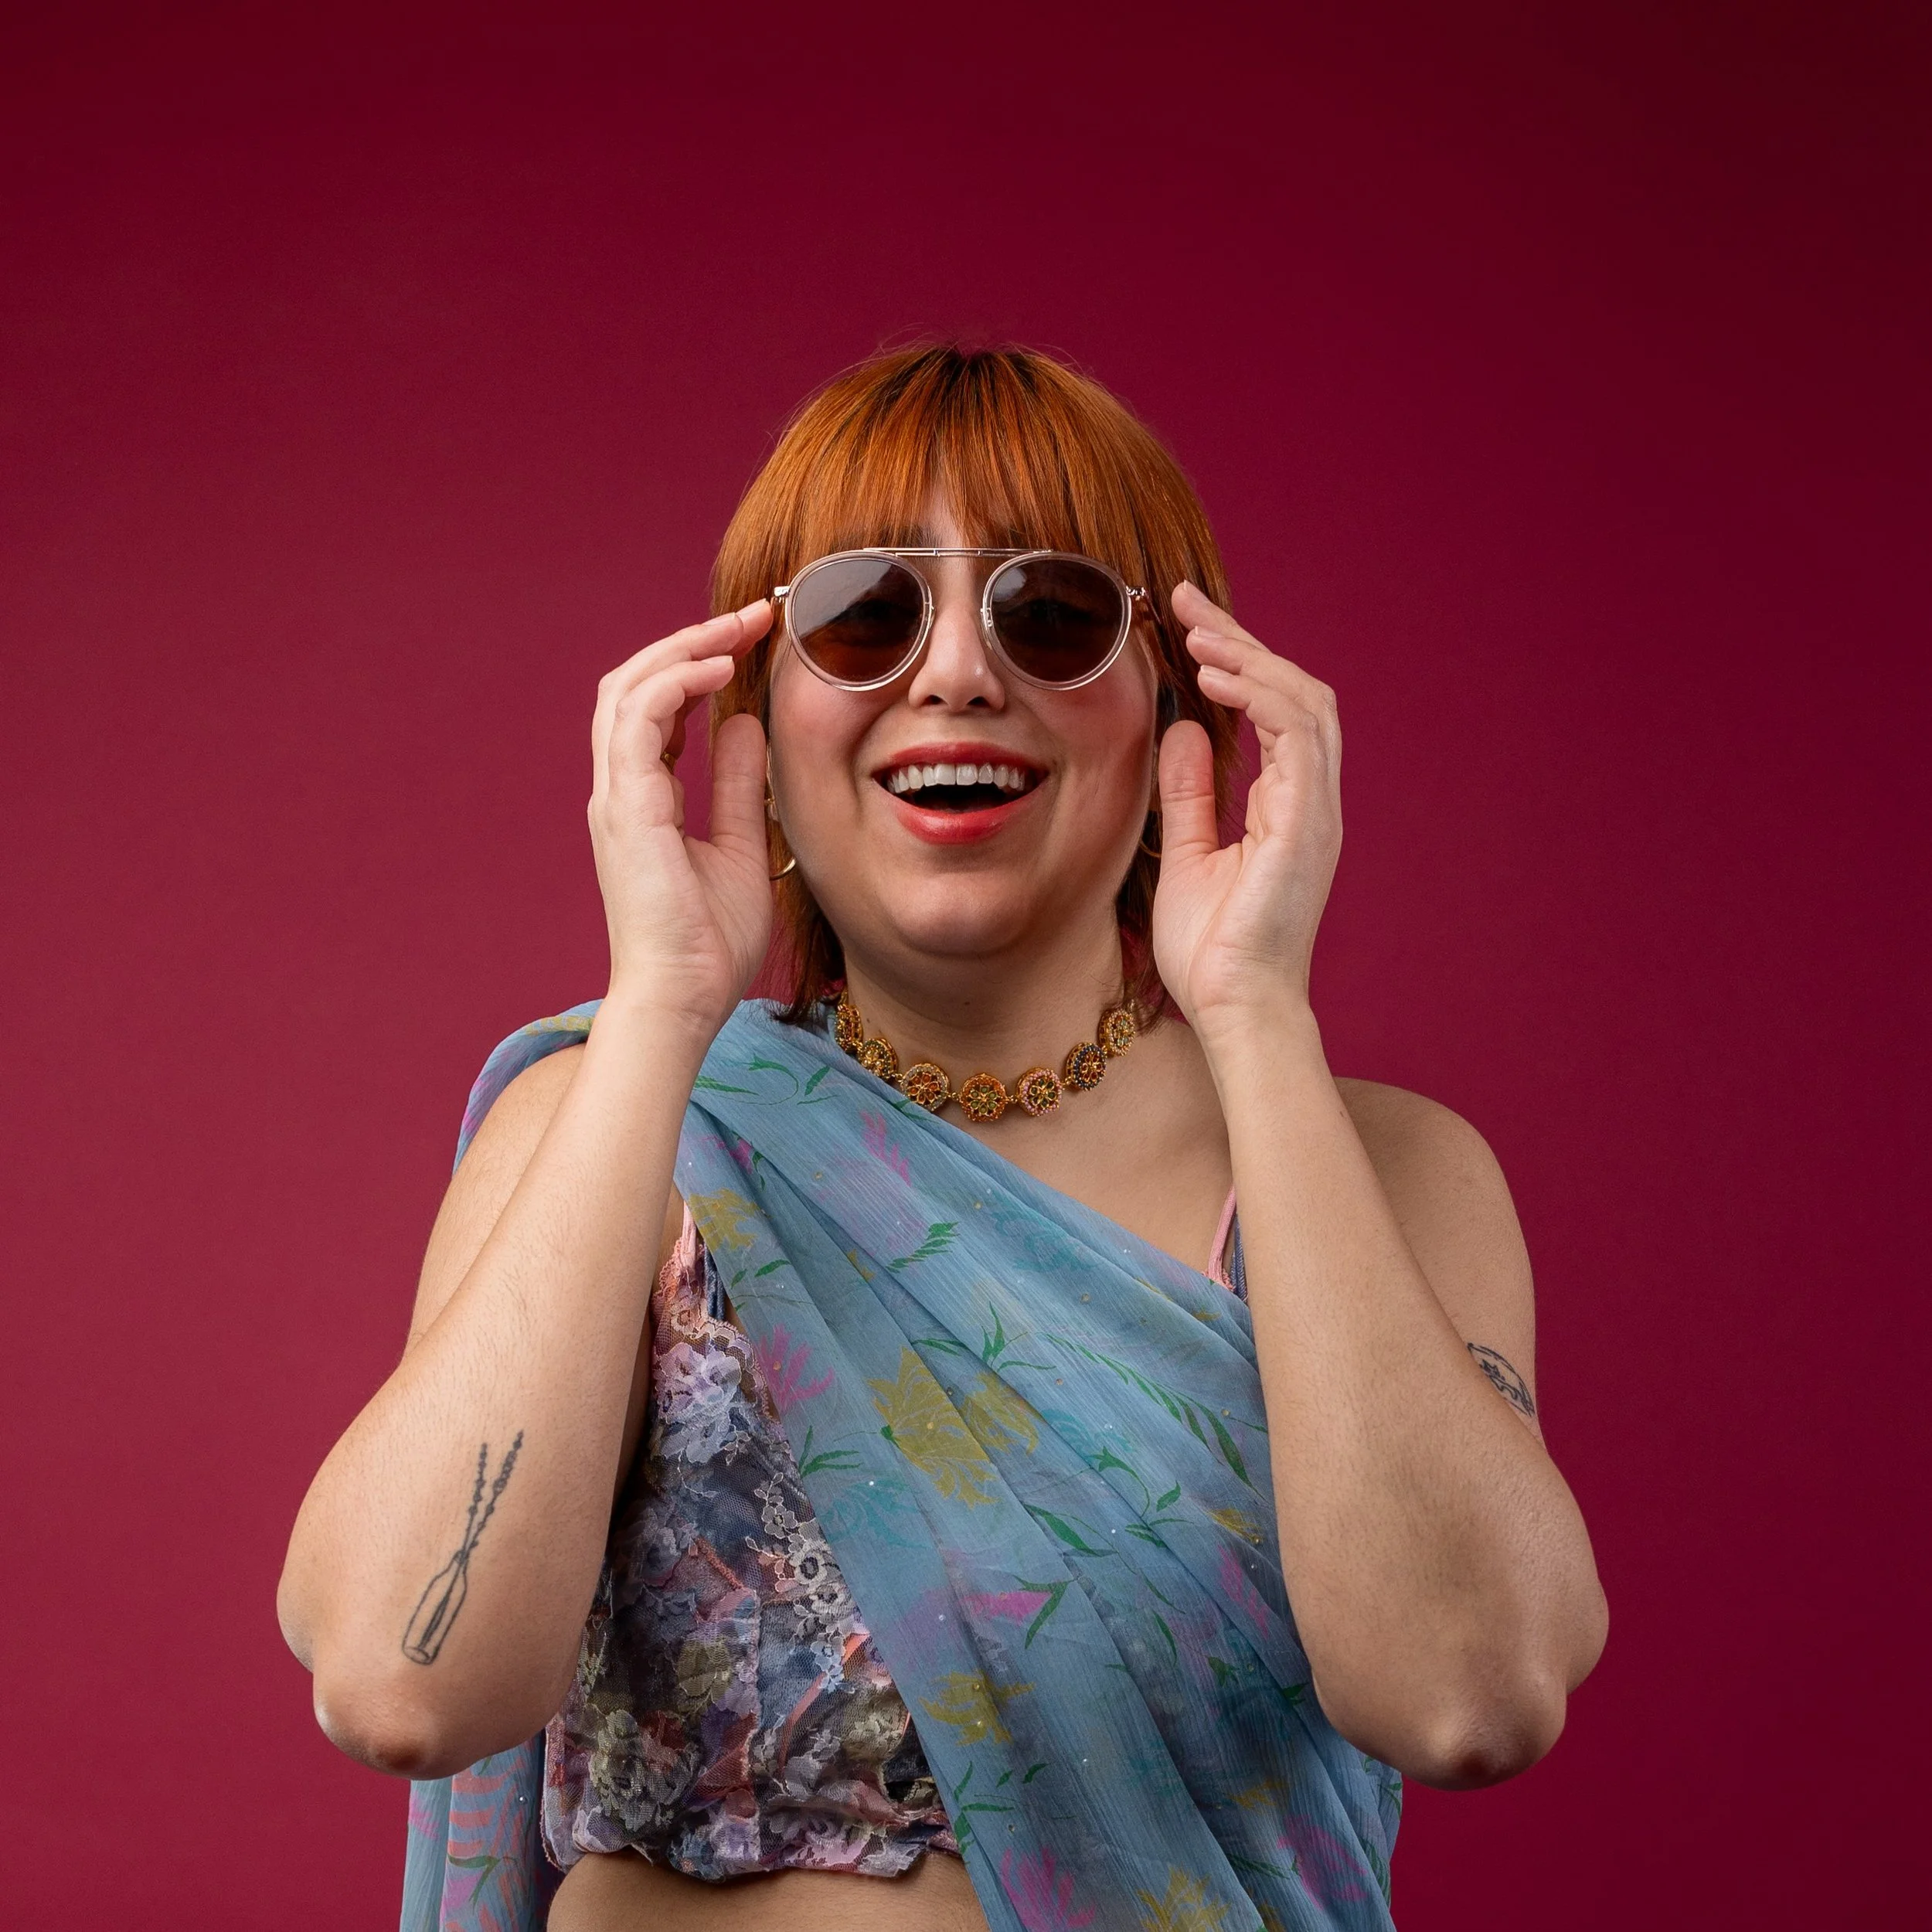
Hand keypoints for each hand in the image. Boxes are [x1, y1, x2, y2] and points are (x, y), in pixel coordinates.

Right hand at [588, 602, 773, 1035]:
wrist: (683, 999)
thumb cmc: (708, 942)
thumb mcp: (740, 844)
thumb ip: (738, 784)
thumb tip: (745, 723)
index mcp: (642, 799)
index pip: (657, 708)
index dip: (698, 665)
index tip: (753, 640)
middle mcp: (619, 790)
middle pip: (633, 684)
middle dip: (690, 641)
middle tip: (751, 617)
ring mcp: (616, 798)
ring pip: (627, 689)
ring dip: (683, 649)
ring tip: (737, 629)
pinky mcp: (626, 809)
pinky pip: (636, 721)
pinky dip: (674, 684)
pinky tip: (719, 671)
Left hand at [1150, 581, 1341, 1037]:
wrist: (1236, 1010)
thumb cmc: (1215, 952)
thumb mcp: (1188, 853)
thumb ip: (1190, 792)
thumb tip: (1183, 728)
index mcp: (1288, 806)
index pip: (1275, 710)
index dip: (1237, 660)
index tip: (1187, 625)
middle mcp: (1311, 801)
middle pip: (1296, 692)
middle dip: (1243, 641)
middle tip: (1187, 604)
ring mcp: (1317, 811)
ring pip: (1306, 703)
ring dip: (1252, 659)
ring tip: (1197, 634)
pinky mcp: (1309, 825)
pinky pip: (1300, 738)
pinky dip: (1261, 697)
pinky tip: (1216, 677)